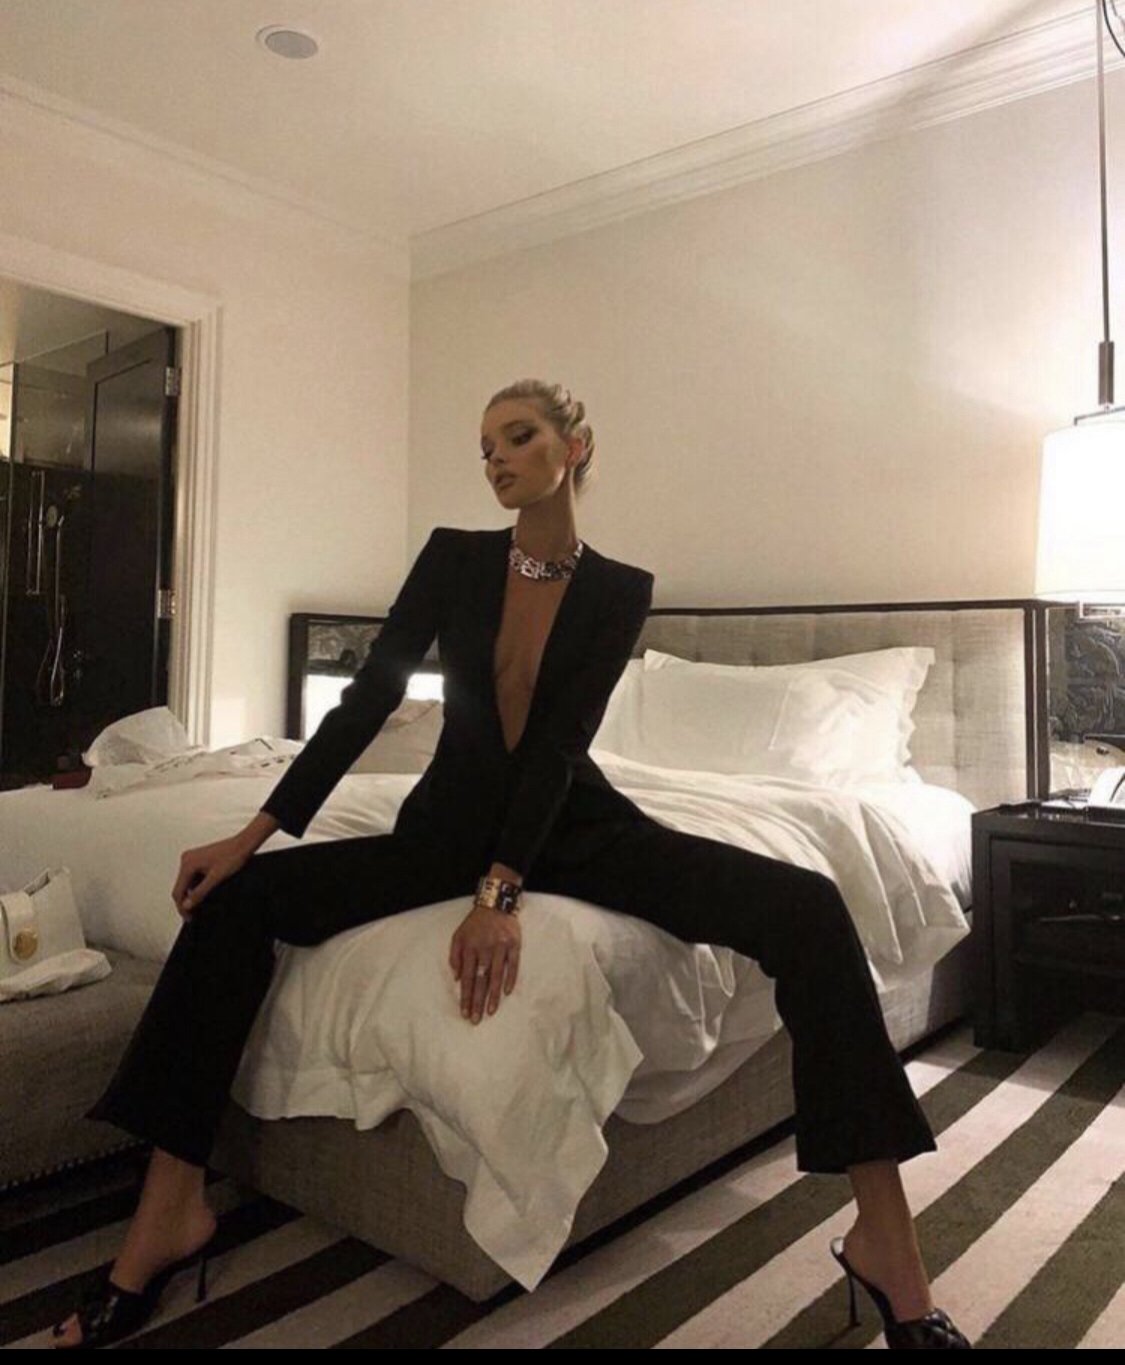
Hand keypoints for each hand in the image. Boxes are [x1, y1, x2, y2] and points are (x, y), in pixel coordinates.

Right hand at [172, 836, 253, 919]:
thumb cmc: (233, 856)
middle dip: (186, 902)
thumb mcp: (216, 878)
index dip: (182, 907)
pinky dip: (196, 887)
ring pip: (186, 883)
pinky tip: (203, 894)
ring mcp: (192, 858)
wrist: (243, 845)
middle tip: (192, 916)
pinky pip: (192, 877)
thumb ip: (200, 893)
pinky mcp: (198, 859)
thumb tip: (187, 905)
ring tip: (199, 907)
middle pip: (180, 887)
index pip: (178, 891)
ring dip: (191, 895)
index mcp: (188, 864)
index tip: (188, 917)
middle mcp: (187, 859)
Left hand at [449, 902, 521, 1023]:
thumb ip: (455, 956)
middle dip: (478, 1001)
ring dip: (493, 995)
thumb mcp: (458, 936)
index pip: (467, 977)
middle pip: (481, 980)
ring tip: (490, 1012)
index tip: (464, 1013)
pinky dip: (510, 978)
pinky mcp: (514, 944)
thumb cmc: (475, 923)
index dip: (465, 996)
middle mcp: (484, 949)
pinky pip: (513, 964)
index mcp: (469, 948)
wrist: (495, 903)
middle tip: (476, 1020)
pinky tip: (507, 992)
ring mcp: (500, 947)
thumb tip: (457, 978)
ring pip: (496, 975)